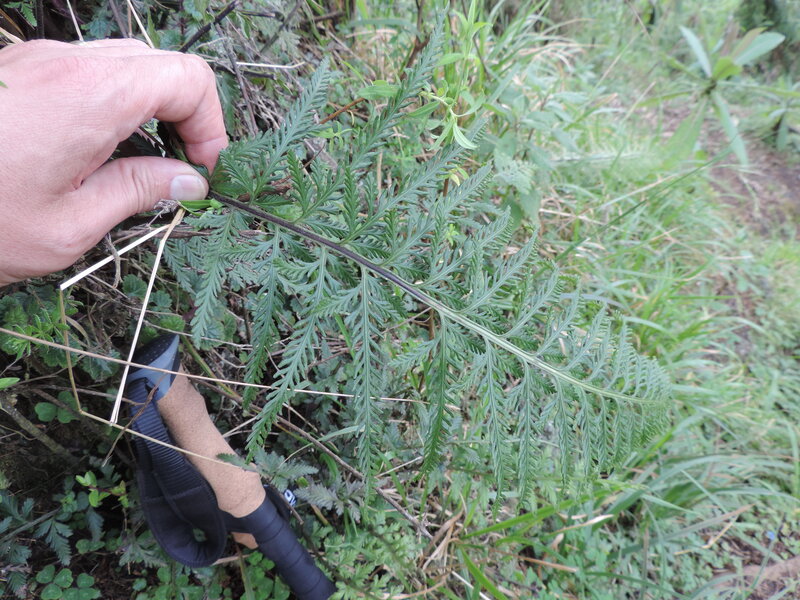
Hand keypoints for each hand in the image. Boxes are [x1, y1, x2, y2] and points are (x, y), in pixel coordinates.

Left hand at [0, 38, 227, 286]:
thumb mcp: (69, 226)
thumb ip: (139, 193)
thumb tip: (188, 180)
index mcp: (90, 97)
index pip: (188, 79)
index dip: (211, 125)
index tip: (204, 170)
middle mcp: (66, 64)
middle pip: (162, 66)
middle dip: (185, 117)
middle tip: (180, 170)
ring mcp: (38, 61)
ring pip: (126, 66)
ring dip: (149, 111)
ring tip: (139, 166)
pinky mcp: (20, 71)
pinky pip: (88, 74)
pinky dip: (113, 107)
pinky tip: (96, 154)